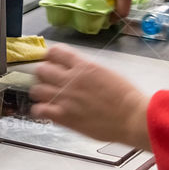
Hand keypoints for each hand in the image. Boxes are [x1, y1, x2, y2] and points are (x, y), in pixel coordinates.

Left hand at [29, 45, 151, 150]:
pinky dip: (40, 110)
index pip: (54, 52)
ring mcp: (65, 98)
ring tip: (48, 97)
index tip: (52, 62)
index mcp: (83, 65)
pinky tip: (48, 111)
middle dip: (44, 74)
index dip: (50, 57)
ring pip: (36, 89)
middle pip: (41, 70)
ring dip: (41, 92)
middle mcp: (70, 79)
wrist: (132, 118)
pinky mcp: (64, 117)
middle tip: (50, 81)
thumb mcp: (106, 72)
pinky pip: (39, 110)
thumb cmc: (126, 96)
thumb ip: (86, 70)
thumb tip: (76, 69)